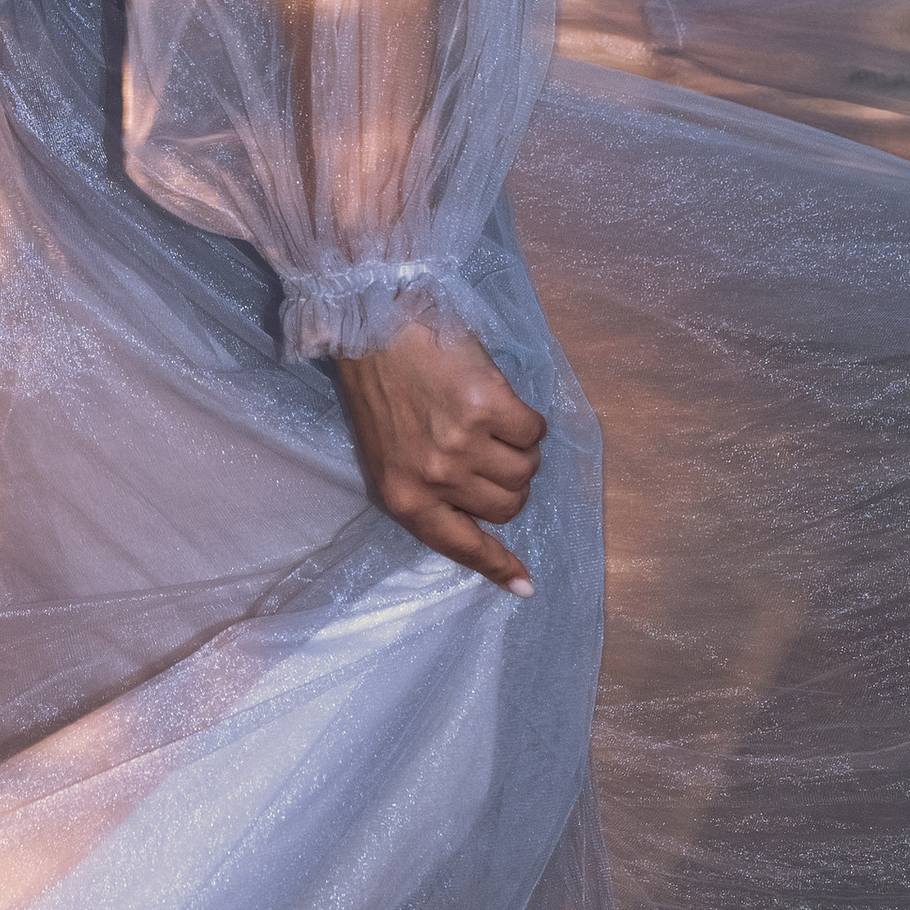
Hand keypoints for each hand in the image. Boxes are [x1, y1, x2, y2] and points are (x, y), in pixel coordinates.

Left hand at [333, 319, 545, 592]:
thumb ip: (429, 489)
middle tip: (485, 448)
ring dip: (518, 448)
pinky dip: (526, 419)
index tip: (525, 585)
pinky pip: (534, 431)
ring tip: (486, 419)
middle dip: (507, 482)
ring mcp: (463, 444)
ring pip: (526, 470)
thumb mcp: (389, 456)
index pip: (461, 547)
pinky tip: (498, 399)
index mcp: (404, 497)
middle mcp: (435, 479)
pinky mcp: (490, 407)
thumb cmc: (381, 388)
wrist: (375, 324)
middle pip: (508, 506)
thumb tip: (484, 515)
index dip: (497, 566)